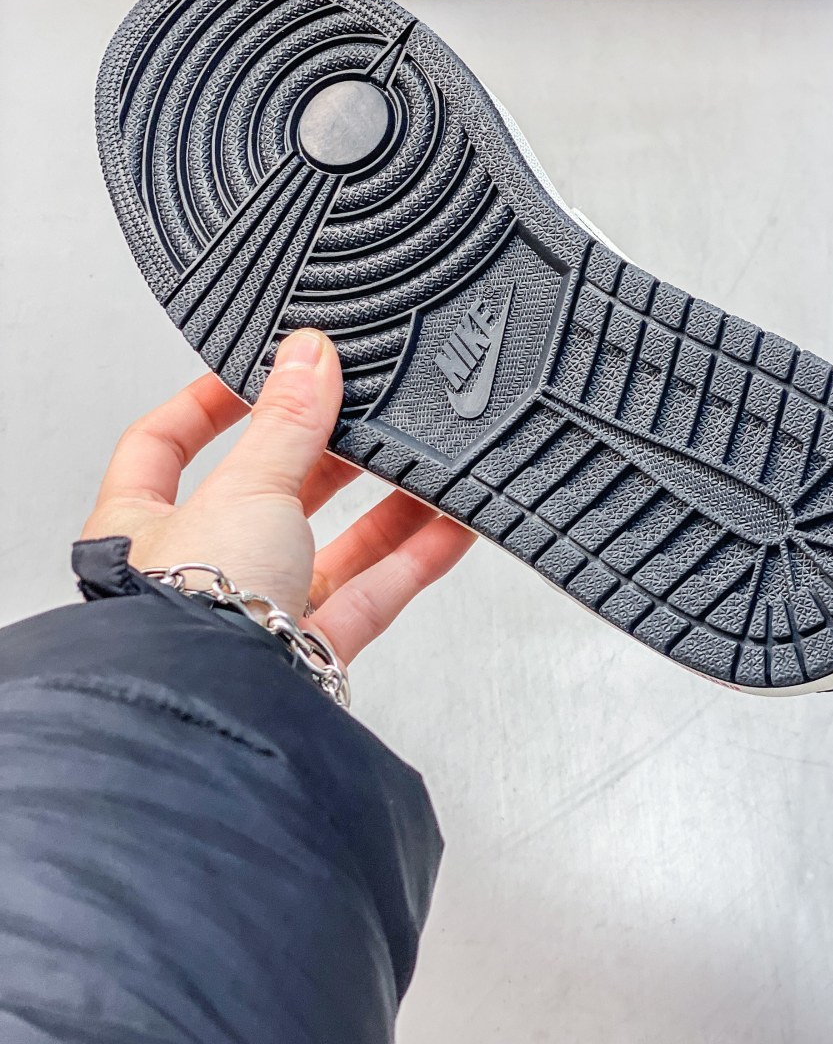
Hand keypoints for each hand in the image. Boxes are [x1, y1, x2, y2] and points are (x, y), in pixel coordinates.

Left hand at [82, 329, 474, 664]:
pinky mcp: (307, 657)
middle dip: (319, 454)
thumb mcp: (246, 487)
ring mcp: (252, 618)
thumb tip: (307, 354)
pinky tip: (452, 524)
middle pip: (263, 494)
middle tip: (362, 414)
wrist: (221, 719)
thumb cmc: (188, 615)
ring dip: (380, 505)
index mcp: (140, 528)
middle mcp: (191, 575)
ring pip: (326, 548)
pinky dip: (413, 558)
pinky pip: (369, 596)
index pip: (162, 446)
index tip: (256, 376)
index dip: (206, 405)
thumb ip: (287, 421)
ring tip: (423, 462)